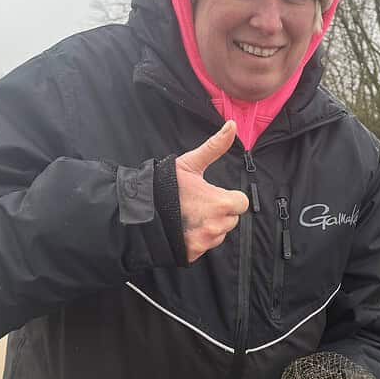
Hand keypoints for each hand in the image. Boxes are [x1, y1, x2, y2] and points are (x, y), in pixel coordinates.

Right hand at [175, 121, 249, 262]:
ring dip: (209, 226)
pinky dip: (196, 239)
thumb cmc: (164, 185)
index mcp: (221, 202)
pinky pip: (205, 246)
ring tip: (187, 216)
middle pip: (231, 219)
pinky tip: (182, 228)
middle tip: (196, 204)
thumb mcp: (190, 163)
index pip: (241, 203)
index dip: (228, 197)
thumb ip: (215, 146)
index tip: (212, 194)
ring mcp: (205, 241)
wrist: (138, 211)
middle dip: (219, 212)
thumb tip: (232, 125)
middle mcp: (217, 225)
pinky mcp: (193, 253)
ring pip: (219, 233)